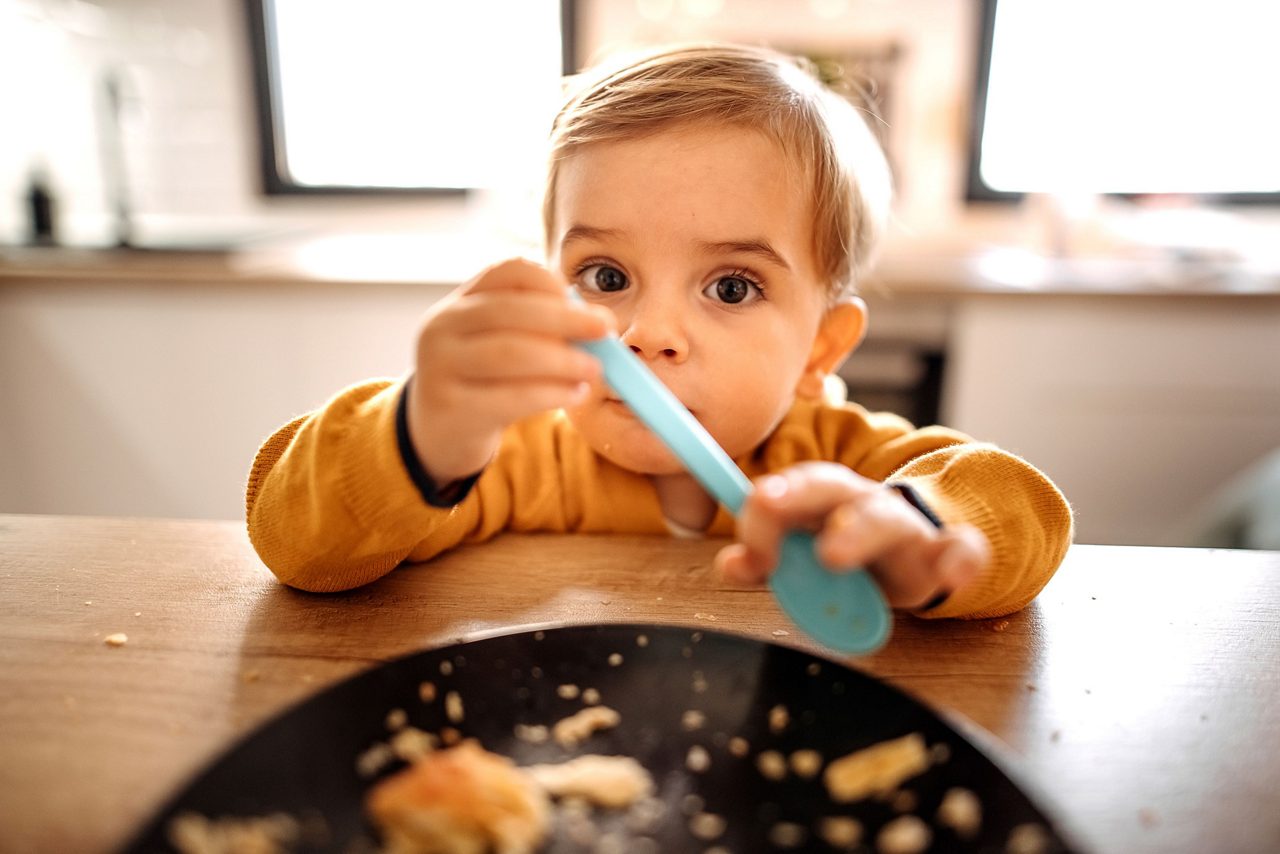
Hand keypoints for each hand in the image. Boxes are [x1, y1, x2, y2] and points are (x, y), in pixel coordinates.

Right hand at [407, 258, 611, 484]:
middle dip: (564, 319)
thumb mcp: (501, 346)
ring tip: (594, 369)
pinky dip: (550, 393)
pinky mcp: (450, 407)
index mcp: (460, 302)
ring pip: (508, 353)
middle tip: (604, 330)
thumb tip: (599, 323)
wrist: (440, 434)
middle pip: (508, 310)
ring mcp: (439, 367)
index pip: (506, 272)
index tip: (583, 302)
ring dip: (561, 359)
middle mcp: (442, 327)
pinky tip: (576, 393)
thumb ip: (540, 330)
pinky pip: (508, 397)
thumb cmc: (485, 383)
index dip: (549, 282)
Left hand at [715, 462, 989, 609]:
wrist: (920, 555)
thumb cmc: (853, 552)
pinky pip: (962, 550)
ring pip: (884, 519)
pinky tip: (954, 574)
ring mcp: (905, 528)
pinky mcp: (944, 556)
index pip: (790, 488)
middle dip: (796, 495)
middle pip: (829, 487)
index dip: (766, 501)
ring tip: (829, 555)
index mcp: (825, 499)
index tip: (747, 508)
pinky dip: (960, 560)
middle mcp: (862, 503)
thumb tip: (728, 563)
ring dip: (856, 531)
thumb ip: (768, 561)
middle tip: (765, 505)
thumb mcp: (806, 559)